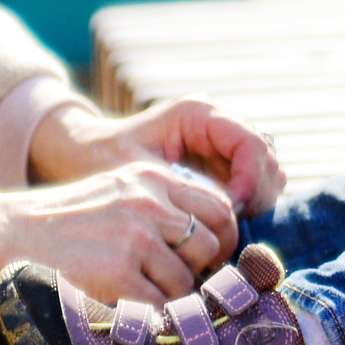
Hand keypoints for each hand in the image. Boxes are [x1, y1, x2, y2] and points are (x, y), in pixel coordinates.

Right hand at [0, 162, 235, 301]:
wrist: (12, 232)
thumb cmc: (68, 218)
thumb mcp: (119, 188)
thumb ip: (161, 202)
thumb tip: (207, 237)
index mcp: (153, 178)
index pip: (219, 205)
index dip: (224, 235)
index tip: (211, 256)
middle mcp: (150, 203)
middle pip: (209, 244)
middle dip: (198, 269)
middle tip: (177, 280)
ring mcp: (135, 238)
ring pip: (186, 279)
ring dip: (170, 294)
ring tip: (142, 292)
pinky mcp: (118, 273)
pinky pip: (159, 304)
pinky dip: (150, 313)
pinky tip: (129, 305)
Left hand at [29, 96, 286, 217]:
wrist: (80, 155)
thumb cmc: (102, 159)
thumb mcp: (138, 173)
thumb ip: (181, 190)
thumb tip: (220, 215)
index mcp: (199, 113)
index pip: (250, 143)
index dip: (250, 180)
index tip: (231, 212)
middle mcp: (216, 122)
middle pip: (265, 158)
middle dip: (256, 195)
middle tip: (230, 228)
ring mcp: (220, 143)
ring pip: (264, 172)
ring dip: (253, 203)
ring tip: (225, 231)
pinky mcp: (218, 163)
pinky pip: (249, 184)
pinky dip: (243, 207)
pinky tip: (219, 229)